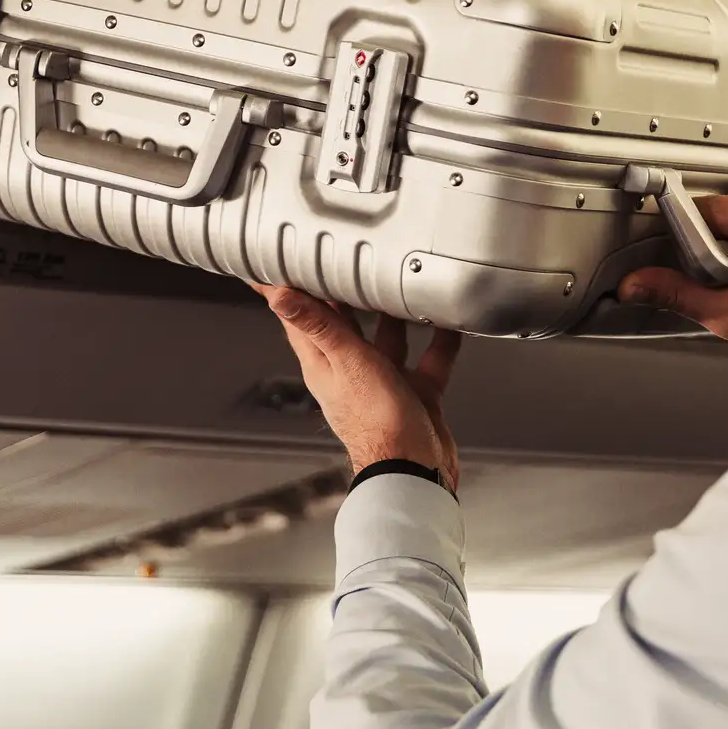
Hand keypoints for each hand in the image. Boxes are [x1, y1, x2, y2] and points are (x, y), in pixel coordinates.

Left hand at [252, 286, 462, 486]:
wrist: (416, 470)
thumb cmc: (377, 426)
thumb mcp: (347, 363)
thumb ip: (319, 326)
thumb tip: (280, 298)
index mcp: (324, 364)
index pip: (297, 319)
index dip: (287, 292)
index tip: (278, 268)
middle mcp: (351, 370)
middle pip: (343, 321)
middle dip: (345, 292)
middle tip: (346, 258)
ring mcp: (384, 382)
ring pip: (388, 336)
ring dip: (395, 313)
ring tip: (404, 282)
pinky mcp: (415, 392)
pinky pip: (429, 358)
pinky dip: (441, 340)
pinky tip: (450, 322)